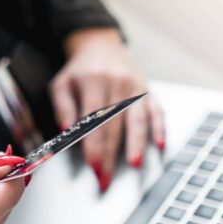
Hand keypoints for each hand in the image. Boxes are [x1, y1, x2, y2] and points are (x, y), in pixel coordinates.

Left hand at [50, 27, 165, 190]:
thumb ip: (62, 107)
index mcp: (94, 82)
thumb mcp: (61, 84)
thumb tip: (67, 130)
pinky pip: (156, 111)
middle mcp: (118, 84)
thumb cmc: (78, 70)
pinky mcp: (148, 90)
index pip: (93, 121)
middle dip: (110, 155)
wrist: (99, 44)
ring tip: (135, 165)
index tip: (93, 167)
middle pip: (114, 126)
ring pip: (138, 120)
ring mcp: (136, 87)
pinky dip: (159, 128)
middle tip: (106, 179)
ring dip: (137, 144)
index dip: (94, 147)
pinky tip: (161, 145)